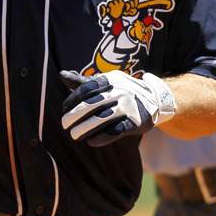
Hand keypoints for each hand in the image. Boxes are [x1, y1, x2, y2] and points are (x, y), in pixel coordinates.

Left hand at [60, 69, 176, 146]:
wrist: (154, 98)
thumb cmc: (121, 91)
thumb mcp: (105, 83)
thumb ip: (82, 82)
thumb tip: (61, 74)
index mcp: (109, 79)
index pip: (85, 89)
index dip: (72, 100)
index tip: (64, 110)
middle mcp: (119, 91)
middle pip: (91, 105)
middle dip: (74, 116)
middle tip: (65, 125)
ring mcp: (128, 106)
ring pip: (101, 119)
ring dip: (84, 129)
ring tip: (74, 135)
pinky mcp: (136, 122)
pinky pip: (115, 131)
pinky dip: (100, 138)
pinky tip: (91, 141)